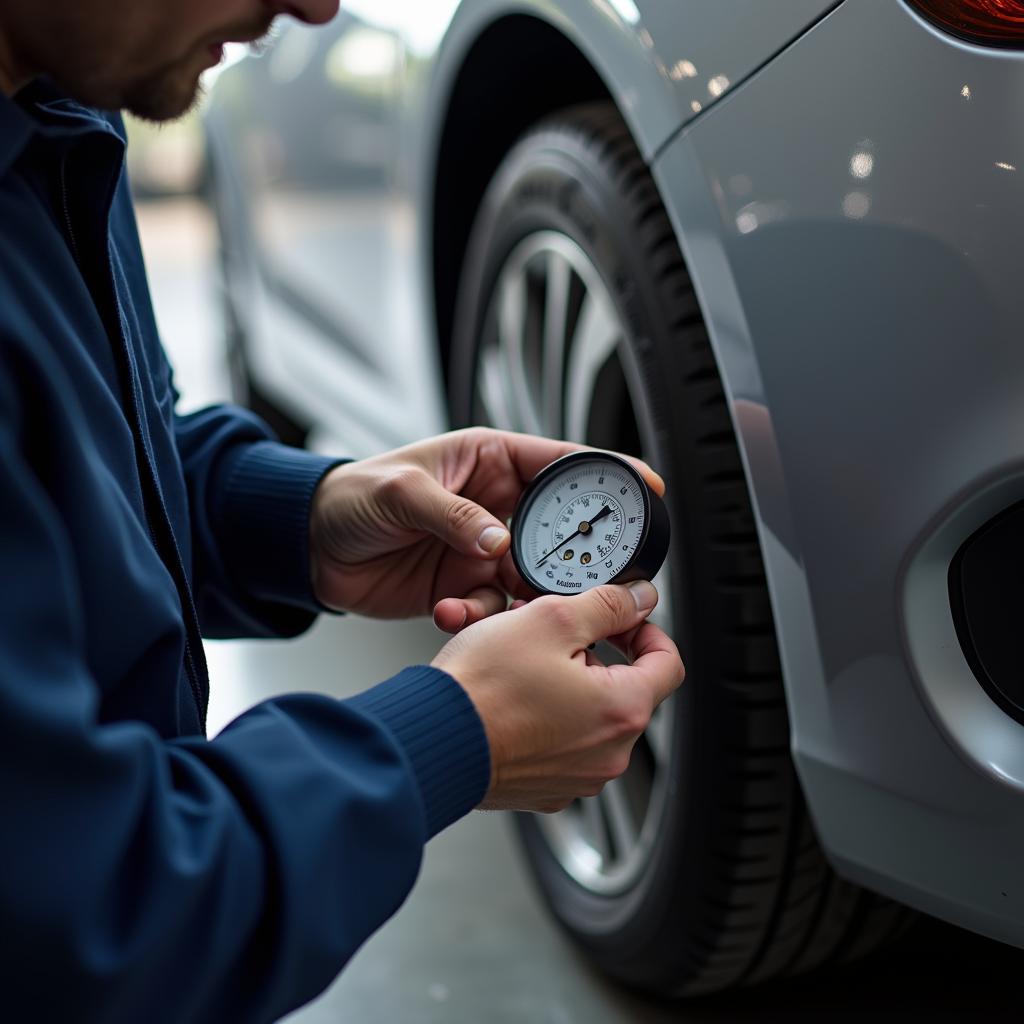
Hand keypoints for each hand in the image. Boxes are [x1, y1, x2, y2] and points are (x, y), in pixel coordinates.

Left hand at [309, 427, 664, 621]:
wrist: (309, 549)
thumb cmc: (348, 496)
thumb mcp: (400, 491)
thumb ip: (453, 514)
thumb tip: (499, 542)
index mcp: (490, 462)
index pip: (561, 463)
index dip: (607, 474)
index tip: (647, 487)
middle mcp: (496, 506)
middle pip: (560, 529)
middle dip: (575, 555)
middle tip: (586, 578)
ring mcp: (484, 550)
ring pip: (533, 578)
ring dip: (525, 598)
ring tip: (496, 600)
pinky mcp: (467, 587)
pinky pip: (495, 608)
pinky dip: (481, 618)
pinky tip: (449, 611)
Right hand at [431, 580, 684, 812]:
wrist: (429, 742)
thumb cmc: (482, 689)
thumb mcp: (551, 619)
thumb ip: (607, 605)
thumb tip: (639, 598)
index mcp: (622, 710)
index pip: (668, 663)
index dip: (647, 630)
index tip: (623, 618)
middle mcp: (609, 754)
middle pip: (624, 688)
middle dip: (592, 654)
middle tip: (552, 634)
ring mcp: (577, 777)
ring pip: (589, 715)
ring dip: (566, 684)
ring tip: (523, 663)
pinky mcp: (545, 788)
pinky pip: (561, 744)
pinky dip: (545, 717)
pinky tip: (511, 698)